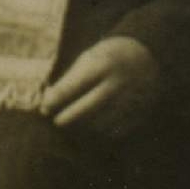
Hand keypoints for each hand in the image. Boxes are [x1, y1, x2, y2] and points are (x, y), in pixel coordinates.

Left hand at [42, 37, 159, 137]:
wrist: (145, 56)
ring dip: (83, 127)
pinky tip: (93, 127)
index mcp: (100, 65)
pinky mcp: (139, 113)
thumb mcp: (87, 60)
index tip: (44, 108)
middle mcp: (117, 83)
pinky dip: (101, 132)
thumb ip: (68, 81)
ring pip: (99, 124)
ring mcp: (130, 100)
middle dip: (66, 119)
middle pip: (85, 110)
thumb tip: (46, 105)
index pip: (70, 88)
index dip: (54, 101)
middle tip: (57, 121)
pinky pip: (115, 131)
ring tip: (74, 124)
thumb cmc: (106, 59)